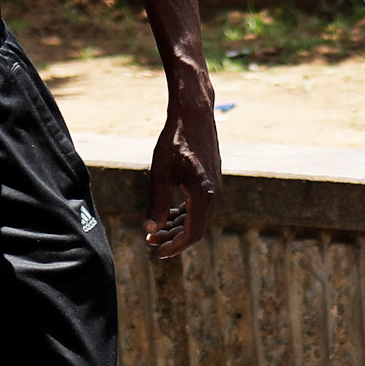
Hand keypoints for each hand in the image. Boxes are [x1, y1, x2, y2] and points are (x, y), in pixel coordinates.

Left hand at [144, 88, 220, 259]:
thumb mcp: (160, 174)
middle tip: (150, 241)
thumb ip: (157, 204)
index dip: (175, 246)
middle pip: (196, 228)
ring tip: (156, 230)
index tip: (157, 252)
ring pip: (198, 216)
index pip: (193, 233)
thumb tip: (150, 231)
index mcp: (203, 195)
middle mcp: (213, 194)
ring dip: (178, 226)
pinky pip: (200, 205)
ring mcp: (214, 187)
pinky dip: (184, 213)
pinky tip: (169, 213)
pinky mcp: (211, 179)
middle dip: (173, 238)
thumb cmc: (175, 141)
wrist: (194, 114)